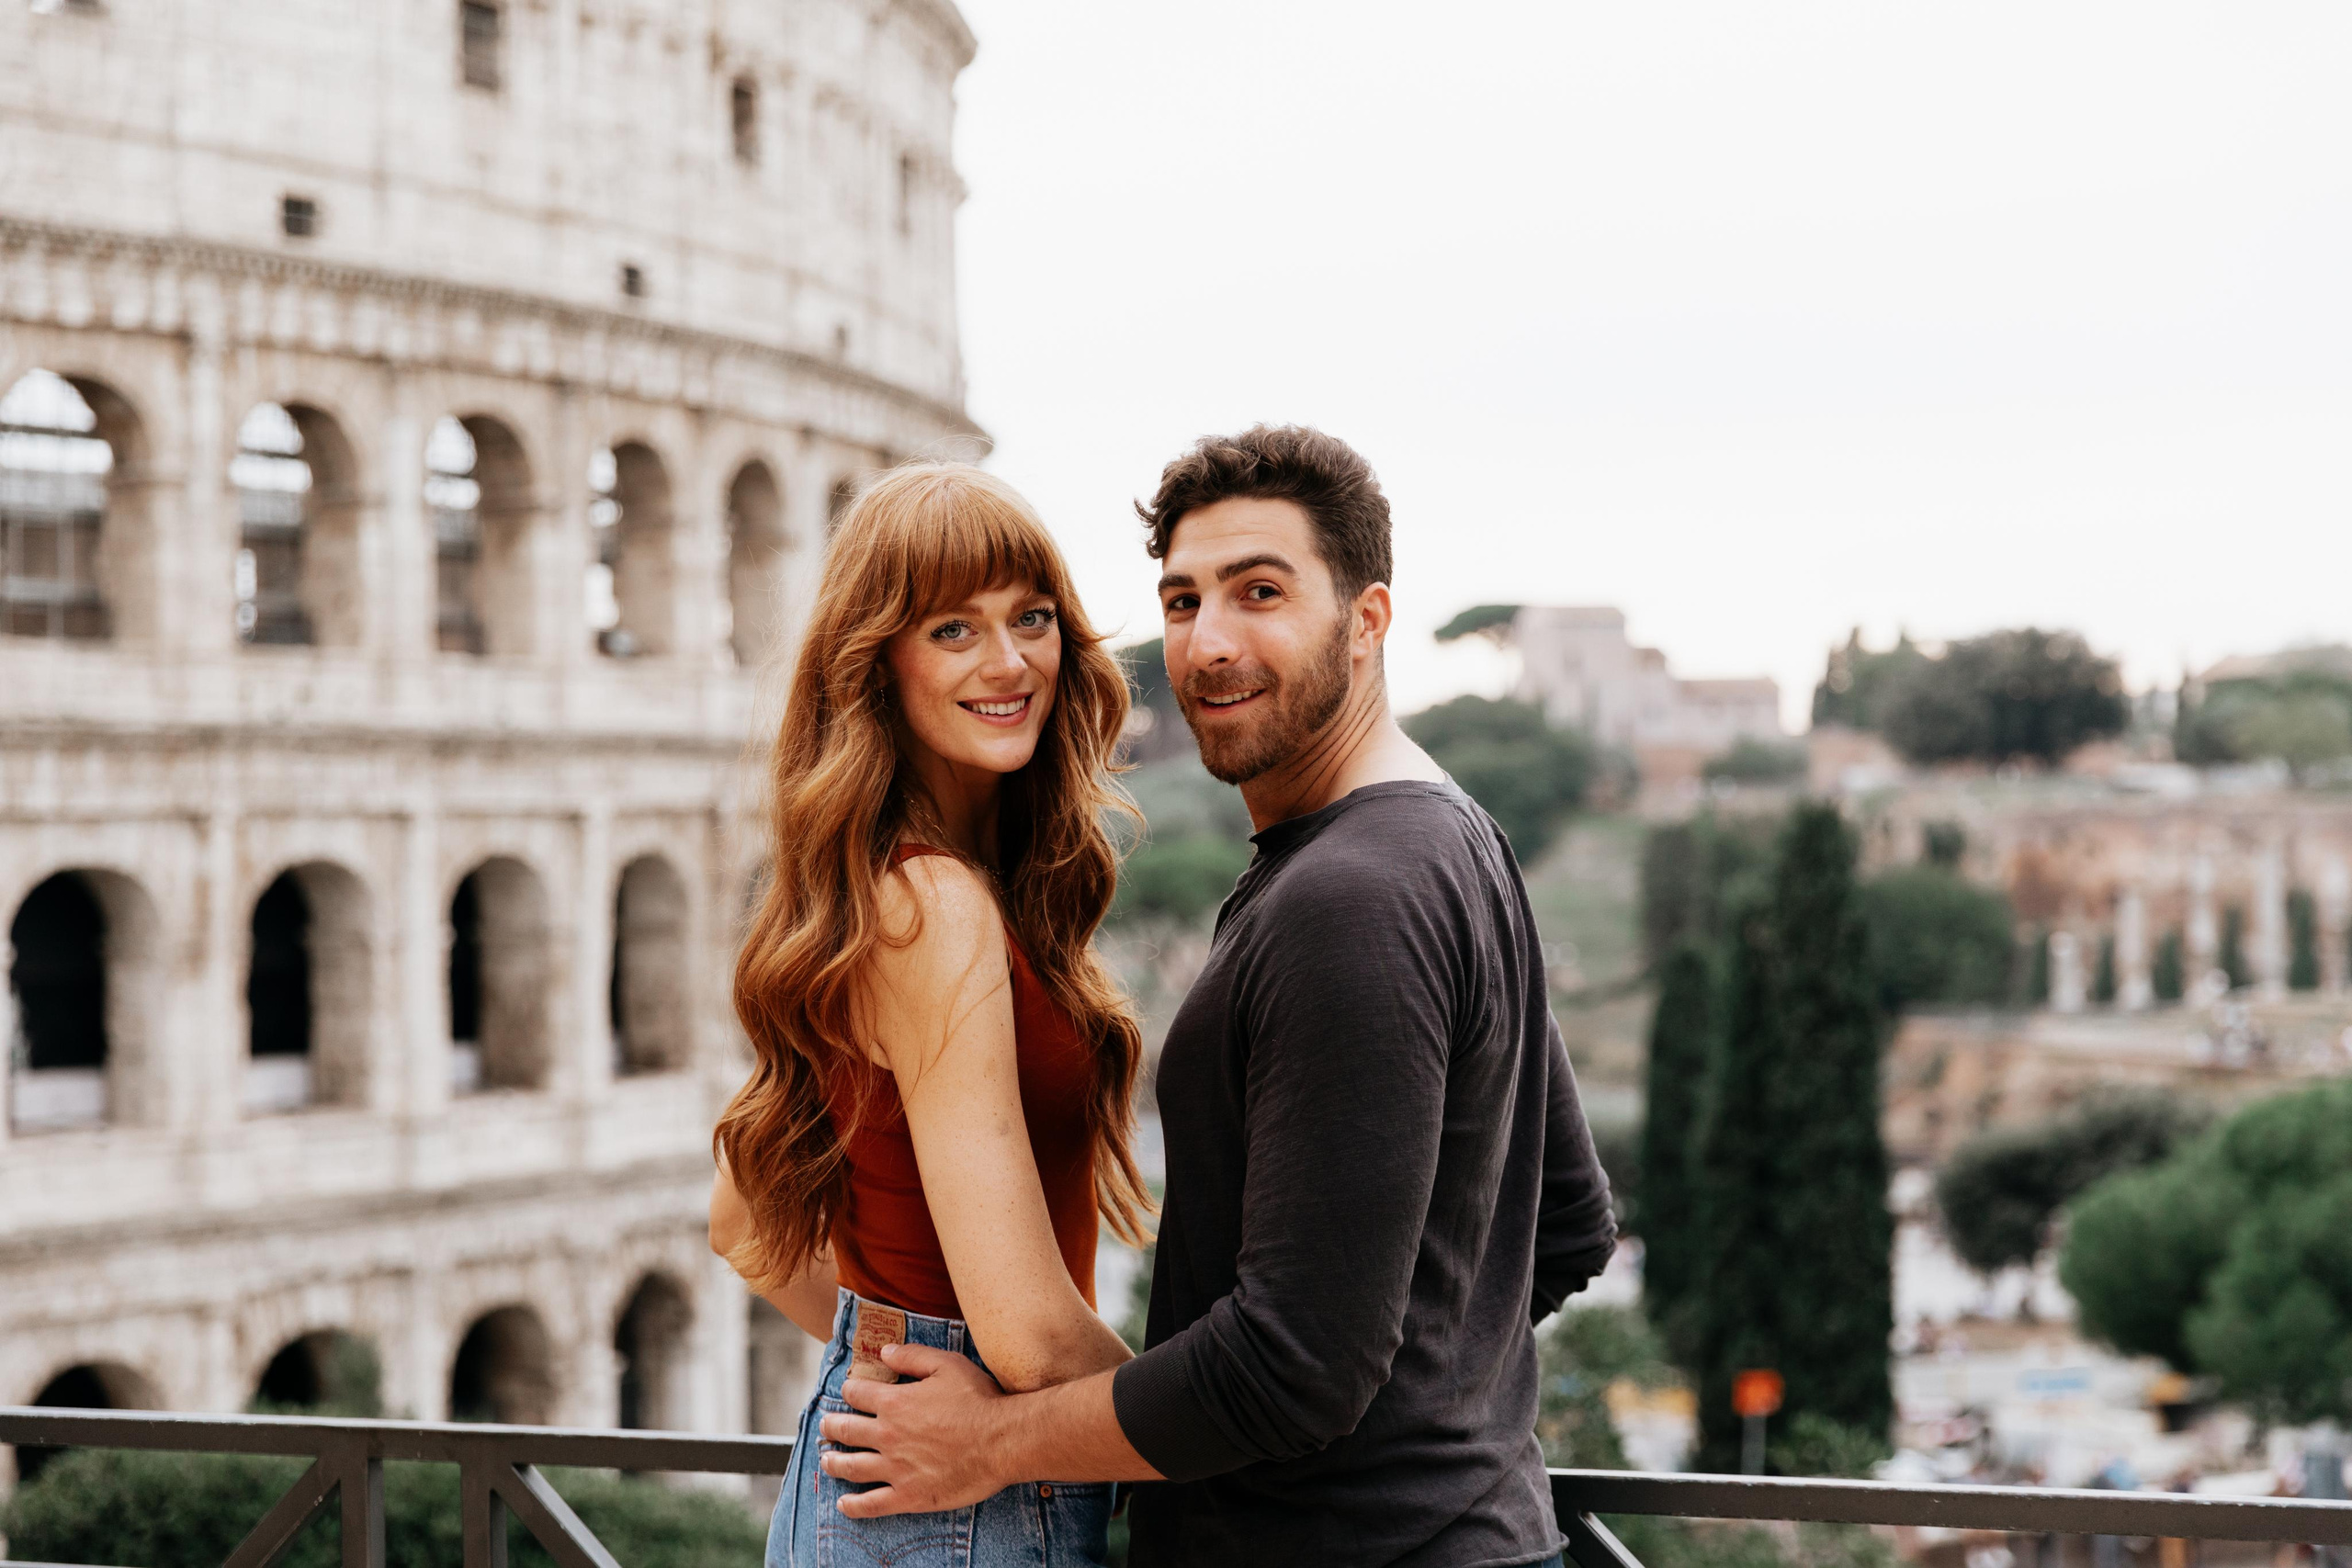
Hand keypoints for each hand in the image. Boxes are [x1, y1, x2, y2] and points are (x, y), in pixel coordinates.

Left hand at [817, 1342, 1009, 1516]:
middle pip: (845, 1430)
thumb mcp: (947, 1364)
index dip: (850, 1390)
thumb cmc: (979, 1400)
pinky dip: (853, 1505)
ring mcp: (895, 1468)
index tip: (849, 1391)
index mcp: (894, 1403)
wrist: (1003, 1441)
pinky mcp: (908, 1495)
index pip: (856, 1394)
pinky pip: (871, 1504)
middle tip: (827, 1425)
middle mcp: (887, 1436)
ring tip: (826, 1460)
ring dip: (833, 1462)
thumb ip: (912, 1356)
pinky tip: (844, 1504)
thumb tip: (884, 1351)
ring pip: (851, 1467)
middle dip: (832, 1425)